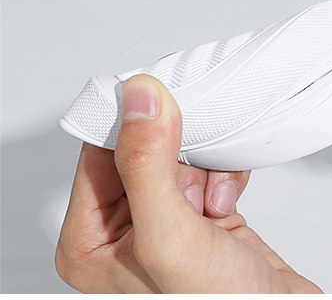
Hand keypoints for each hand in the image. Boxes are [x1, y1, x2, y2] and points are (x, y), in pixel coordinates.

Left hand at [56, 74, 322, 292]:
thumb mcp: (171, 238)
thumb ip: (147, 166)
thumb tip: (138, 101)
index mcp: (91, 243)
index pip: (98, 154)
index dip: (132, 126)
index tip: (162, 105)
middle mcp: (123, 232)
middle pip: (142, 150)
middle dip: (178, 154)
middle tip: (193, 174)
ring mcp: (166, 223)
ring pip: (180, 155)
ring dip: (206, 167)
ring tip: (213, 201)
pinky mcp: (202, 217)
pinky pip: (208, 168)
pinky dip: (225, 176)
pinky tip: (228, 203)